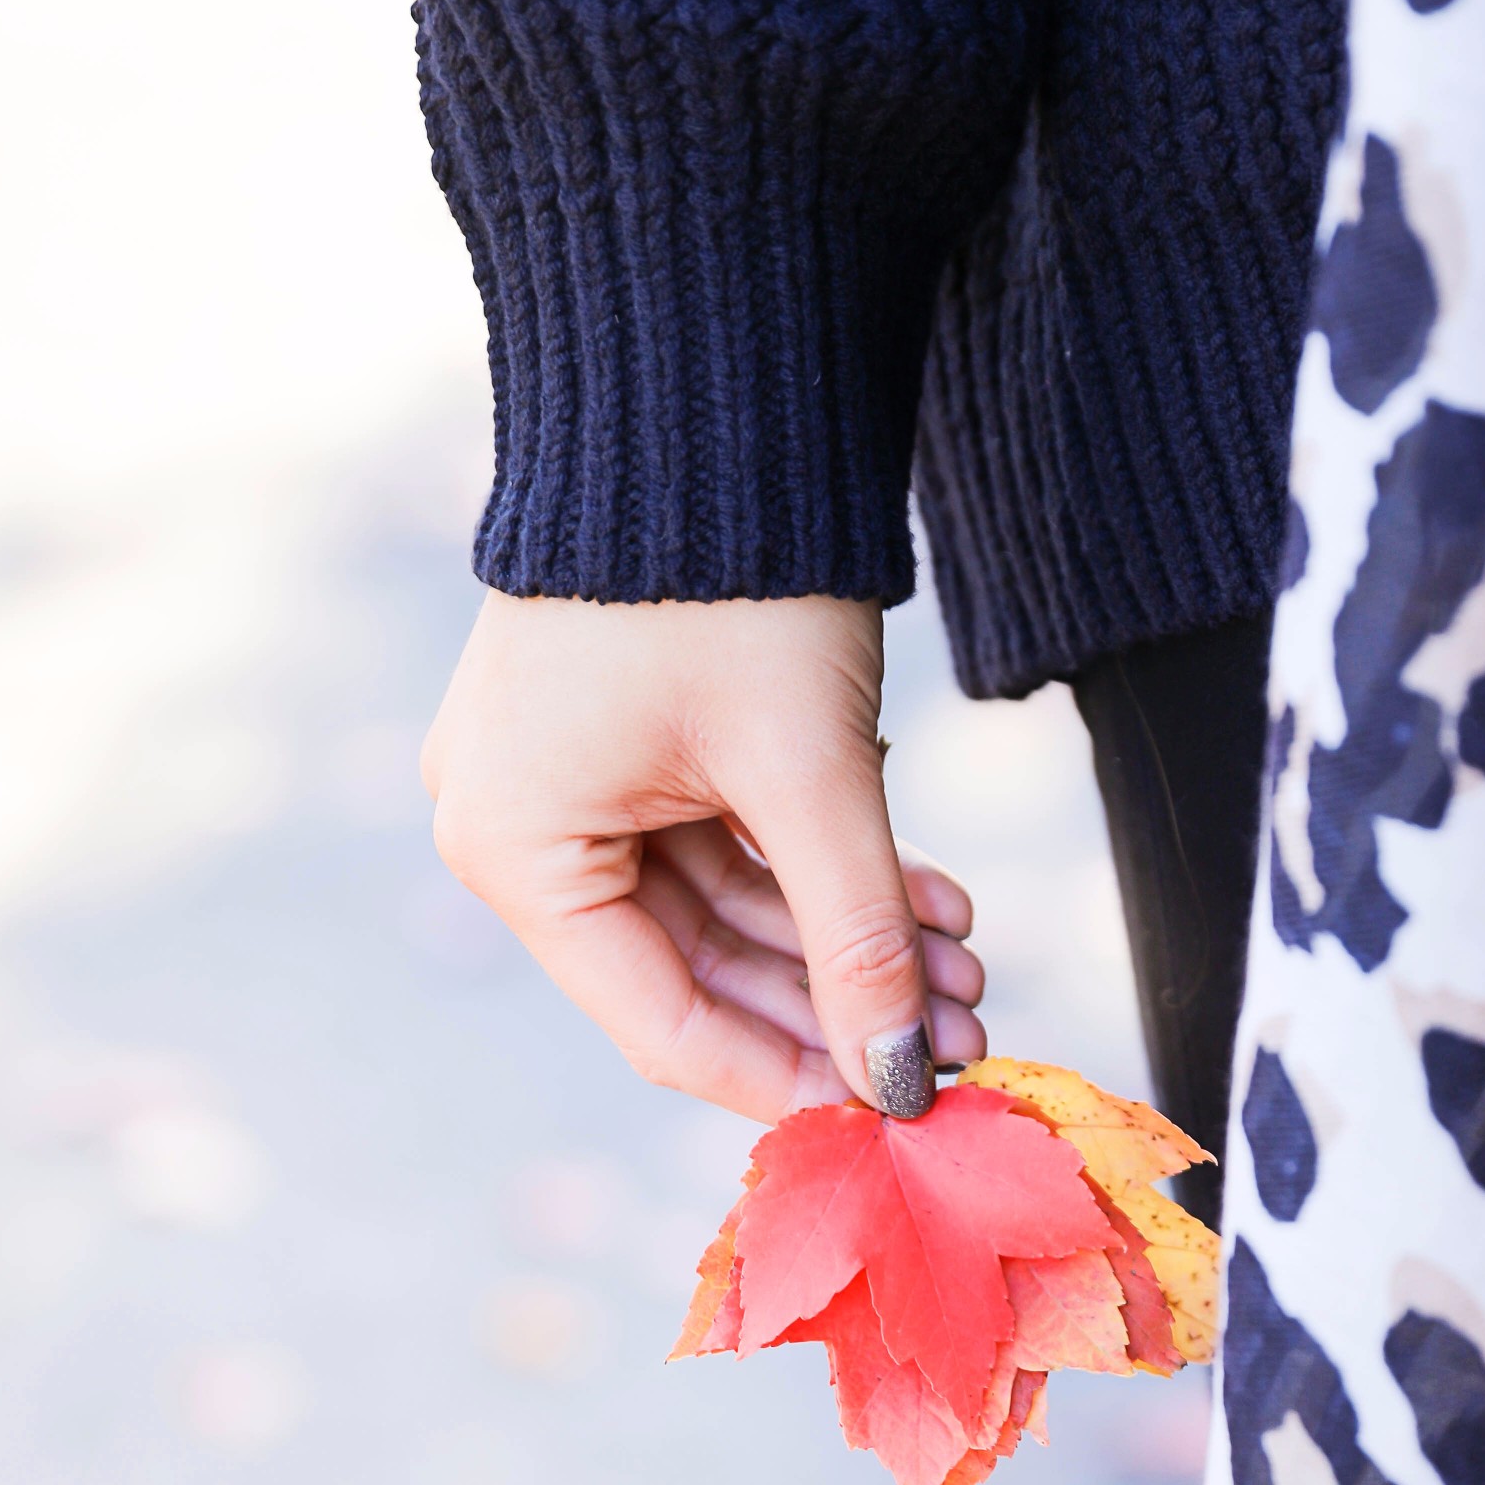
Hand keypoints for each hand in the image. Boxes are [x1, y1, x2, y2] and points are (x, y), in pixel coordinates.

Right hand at [420, 590, 985, 1121]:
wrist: (711, 376)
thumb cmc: (732, 576)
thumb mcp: (810, 774)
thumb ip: (859, 937)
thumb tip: (908, 1078)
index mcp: (514, 846)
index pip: (661, 1020)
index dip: (790, 1075)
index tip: (898, 1108)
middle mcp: (516, 819)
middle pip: (698, 967)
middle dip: (842, 1001)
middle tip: (964, 1034)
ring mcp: (570, 771)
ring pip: (729, 905)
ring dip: (852, 937)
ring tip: (970, 966)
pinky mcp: (627, 729)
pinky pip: (728, 835)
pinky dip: (828, 867)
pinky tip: (935, 899)